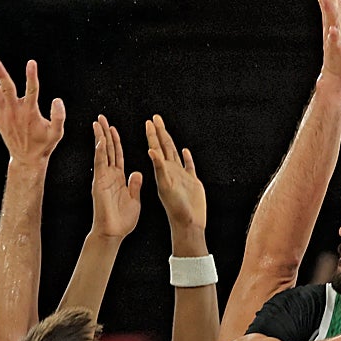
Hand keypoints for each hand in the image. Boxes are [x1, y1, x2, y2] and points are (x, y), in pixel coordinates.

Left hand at [0, 58, 65, 167]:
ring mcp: (4, 115)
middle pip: (7, 89)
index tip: (32, 62)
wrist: (26, 159)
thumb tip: (57, 100)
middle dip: (1, 74)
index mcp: (30, 113)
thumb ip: (59, 117)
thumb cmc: (43, 145)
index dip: (32, 76)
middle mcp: (15, 112)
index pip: (32, 90)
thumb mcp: (57, 133)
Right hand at [90, 114, 141, 239]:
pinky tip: (101, 140)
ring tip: (98, 122)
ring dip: (100, 137)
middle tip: (101, 118)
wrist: (113, 232)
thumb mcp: (134, 199)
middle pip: (108, 150)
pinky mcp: (99, 183)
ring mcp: (103, 178)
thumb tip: (137, 173)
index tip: (112, 128)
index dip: (115, 141)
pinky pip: (101, 164)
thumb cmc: (122, 220)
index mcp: (118, 178)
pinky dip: (101, 152)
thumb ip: (135, 185)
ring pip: (102, 153)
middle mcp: (109, 176)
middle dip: (105, 133)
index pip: (117, 155)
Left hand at [146, 114, 204, 231]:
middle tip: (155, 118)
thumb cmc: (175, 208)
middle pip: (164, 147)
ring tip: (165, 130)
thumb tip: (152, 151)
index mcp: (163, 171)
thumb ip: (160, 168)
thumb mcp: (165, 187)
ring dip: (170, 141)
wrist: (187, 223)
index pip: (156, 148)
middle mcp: (171, 171)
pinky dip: (187, 158)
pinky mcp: (191, 182)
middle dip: (159, 132)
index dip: (152, 135)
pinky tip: (185, 151)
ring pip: (174, 154)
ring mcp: (181, 176)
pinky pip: (189, 166)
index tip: (149, 122)